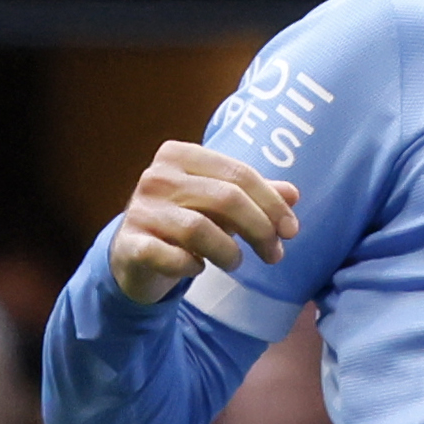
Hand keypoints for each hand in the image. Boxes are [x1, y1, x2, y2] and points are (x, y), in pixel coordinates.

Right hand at [98, 138, 296, 302]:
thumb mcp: (220, 204)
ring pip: (200, 229)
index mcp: (180, 155)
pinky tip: (197, 268)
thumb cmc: (184, 222)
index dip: (272, 203)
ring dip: (229, 252)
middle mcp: (156, 176)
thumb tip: (293, 194)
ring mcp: (140, 210)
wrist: (134, 255)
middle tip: (274, 255)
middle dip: (260, 230)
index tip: (291, 231)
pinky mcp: (130, 244)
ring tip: (234, 262)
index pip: (240, 173)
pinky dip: (192, 266)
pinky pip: (172, 258)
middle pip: (226, 198)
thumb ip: (255, 195)